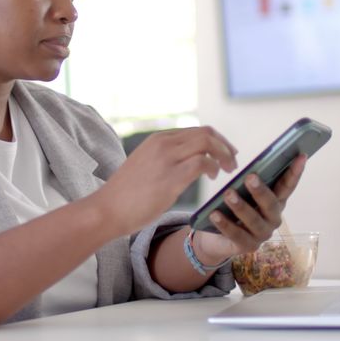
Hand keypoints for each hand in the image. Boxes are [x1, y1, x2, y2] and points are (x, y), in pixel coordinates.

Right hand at [91, 127, 237, 236]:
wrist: (107, 209)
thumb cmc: (125, 195)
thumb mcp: (146, 166)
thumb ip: (165, 161)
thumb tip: (186, 166)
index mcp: (158, 140)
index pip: (196, 131)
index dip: (216, 141)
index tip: (225, 154)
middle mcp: (163, 143)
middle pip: (206, 133)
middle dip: (225, 146)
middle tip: (233, 162)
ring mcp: (167, 158)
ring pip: (207, 143)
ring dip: (224, 155)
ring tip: (228, 170)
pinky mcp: (170, 177)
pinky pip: (203, 162)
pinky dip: (214, 167)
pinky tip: (213, 177)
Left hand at [193, 154, 307, 262]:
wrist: (215, 238)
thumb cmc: (233, 210)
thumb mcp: (242, 194)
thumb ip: (249, 183)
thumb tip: (251, 168)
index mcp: (275, 202)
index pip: (287, 186)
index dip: (294, 172)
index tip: (300, 156)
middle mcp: (272, 219)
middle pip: (271, 204)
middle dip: (260, 190)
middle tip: (249, 177)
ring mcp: (261, 234)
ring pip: (253, 220)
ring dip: (241, 206)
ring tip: (228, 194)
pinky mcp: (247, 246)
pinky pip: (236, 235)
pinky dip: (225, 224)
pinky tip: (215, 214)